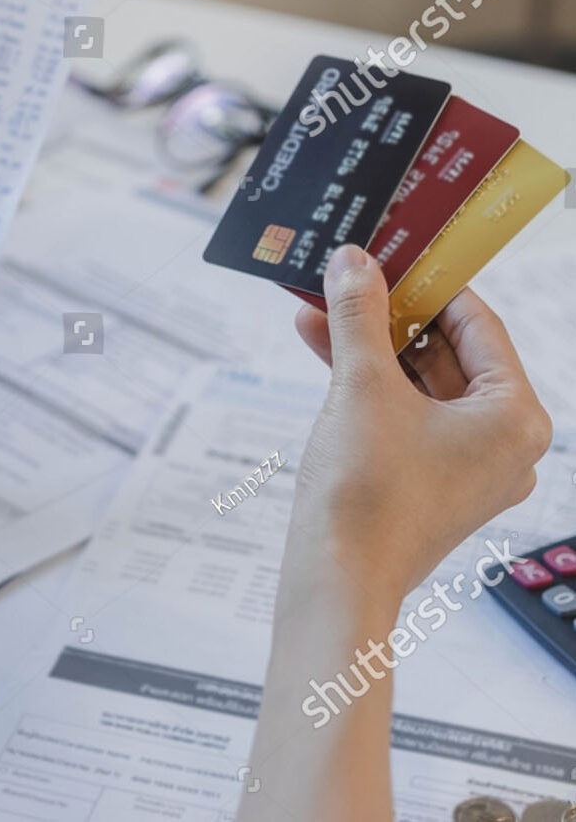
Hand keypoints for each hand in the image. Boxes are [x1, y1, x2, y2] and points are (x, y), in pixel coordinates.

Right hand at [290, 244, 550, 600]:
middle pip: (445, 354)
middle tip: (351, 281)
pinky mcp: (429, 482)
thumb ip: (360, 315)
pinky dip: (368, 387)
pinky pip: (404, 416)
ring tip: (320, 313)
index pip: (478, 325)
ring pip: (418, 386)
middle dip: (388, 317)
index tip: (394, 256)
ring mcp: (466, 467)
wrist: (335, 579)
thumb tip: (354, 262)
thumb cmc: (365, 493)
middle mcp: (502, 443)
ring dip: (368, 349)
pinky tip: (324, 353)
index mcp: (514, 418)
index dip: (430, 284)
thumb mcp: (361, 385)